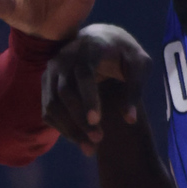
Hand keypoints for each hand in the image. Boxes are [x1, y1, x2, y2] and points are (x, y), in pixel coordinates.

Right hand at [41, 23, 149, 154]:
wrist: (101, 38)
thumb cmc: (124, 53)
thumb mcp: (139, 64)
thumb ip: (135, 89)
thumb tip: (130, 119)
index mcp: (89, 47)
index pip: (84, 73)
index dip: (88, 97)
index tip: (96, 121)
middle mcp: (65, 56)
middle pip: (65, 91)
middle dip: (79, 119)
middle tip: (99, 140)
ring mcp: (52, 69)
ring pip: (52, 103)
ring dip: (69, 128)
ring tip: (90, 149)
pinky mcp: (47, 82)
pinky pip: (48, 109)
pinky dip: (61, 127)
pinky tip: (80, 140)